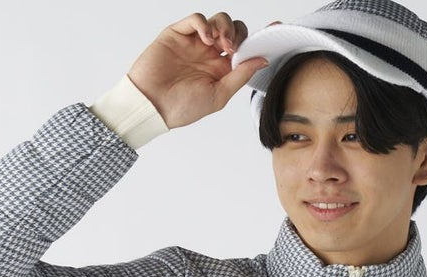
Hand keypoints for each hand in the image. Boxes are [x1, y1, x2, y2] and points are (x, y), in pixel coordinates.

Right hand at [127, 12, 267, 128]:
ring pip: (217, 21)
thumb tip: (262, 60)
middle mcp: (208, 55)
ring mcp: (193, 43)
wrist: (152, 106)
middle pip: (233, 30)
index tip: (274, 30)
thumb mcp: (218, 96)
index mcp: (220, 70)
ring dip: (224, 27)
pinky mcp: (177, 34)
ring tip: (220, 44)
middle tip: (231, 48)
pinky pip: (196, 19)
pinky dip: (204, 24)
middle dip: (238, 33)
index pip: (244, 48)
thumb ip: (240, 76)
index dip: (258, 40)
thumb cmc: (181, 108)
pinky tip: (206, 38)